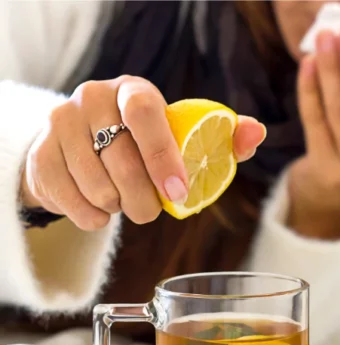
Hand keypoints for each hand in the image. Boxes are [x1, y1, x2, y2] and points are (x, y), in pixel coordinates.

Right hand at [20, 75, 265, 230]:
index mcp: (133, 90)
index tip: (178, 193)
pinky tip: (102, 210)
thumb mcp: (187, 137)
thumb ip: (225, 137)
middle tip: (153, 211)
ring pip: (96, 185)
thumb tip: (256, 133)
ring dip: (119, 207)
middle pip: (121, 159)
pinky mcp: (40, 155)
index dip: (163, 156)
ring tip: (125, 201)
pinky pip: (69, 200)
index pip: (145, 113)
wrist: (87, 146)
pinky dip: (92, 217)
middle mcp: (92, 97)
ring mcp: (60, 123)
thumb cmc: (150, 144)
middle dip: (144, 199)